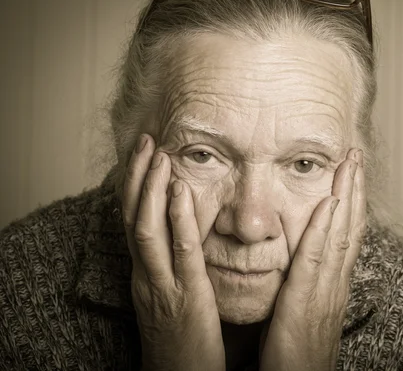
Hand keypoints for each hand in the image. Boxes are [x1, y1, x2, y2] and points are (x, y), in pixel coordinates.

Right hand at [122, 134, 224, 370]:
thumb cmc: (182, 342)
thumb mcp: (172, 299)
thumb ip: (177, 269)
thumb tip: (189, 239)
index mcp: (145, 274)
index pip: (133, 223)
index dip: (135, 188)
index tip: (143, 157)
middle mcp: (146, 275)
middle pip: (132, 217)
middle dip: (136, 177)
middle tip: (145, 141)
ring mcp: (161, 285)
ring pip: (146, 229)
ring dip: (150, 189)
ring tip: (157, 155)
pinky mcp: (185, 297)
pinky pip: (179, 253)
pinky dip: (176, 219)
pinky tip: (179, 192)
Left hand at [259, 149, 366, 370]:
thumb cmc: (296, 357)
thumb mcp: (305, 315)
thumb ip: (307, 288)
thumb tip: (304, 267)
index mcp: (332, 287)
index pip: (346, 236)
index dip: (352, 203)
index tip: (352, 174)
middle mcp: (335, 285)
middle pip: (349, 228)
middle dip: (355, 189)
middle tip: (357, 155)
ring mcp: (325, 294)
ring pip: (339, 236)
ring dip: (346, 197)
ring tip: (350, 164)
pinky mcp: (305, 304)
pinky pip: (315, 260)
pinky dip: (323, 229)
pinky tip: (328, 204)